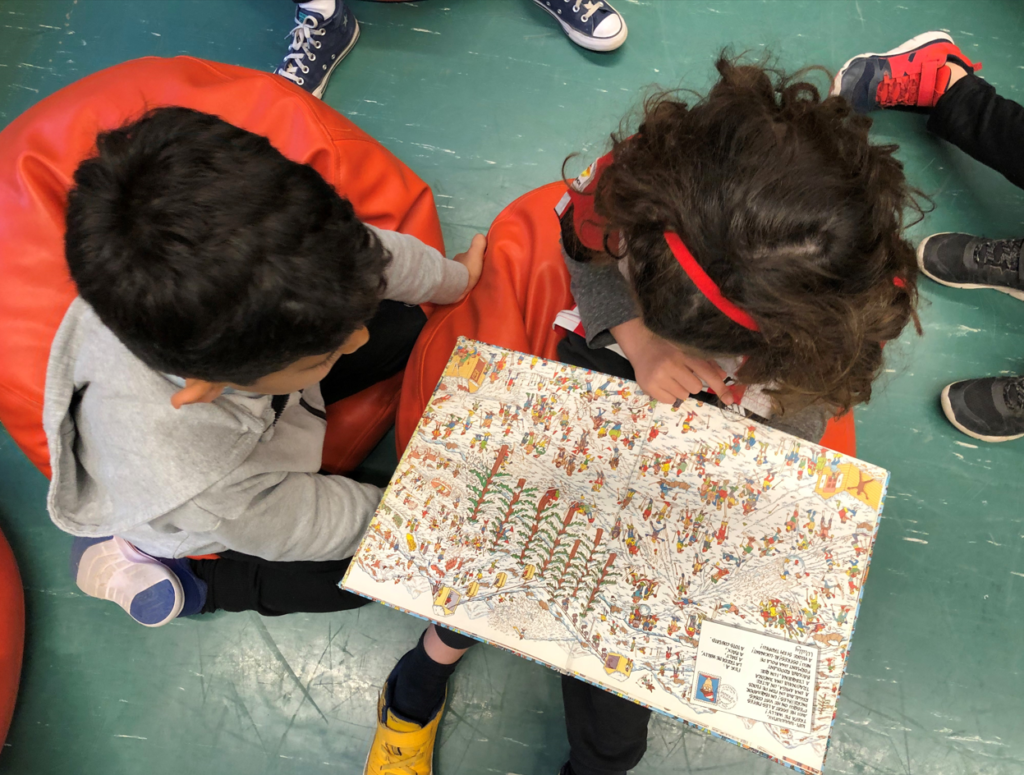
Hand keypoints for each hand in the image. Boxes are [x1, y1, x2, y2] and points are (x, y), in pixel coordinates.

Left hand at [452, 234, 485, 300]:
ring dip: (465, 276)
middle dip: (469, 267)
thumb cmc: (467, 269)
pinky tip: (465, 287)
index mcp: (460, 257)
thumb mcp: (475, 253)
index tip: (480, 262)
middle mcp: (454, 264)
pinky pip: (457, 282)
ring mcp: (451, 275)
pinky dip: (461, 283)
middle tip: (477, 273)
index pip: (468, 255)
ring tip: (472, 282)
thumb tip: (480, 235)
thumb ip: (479, 243)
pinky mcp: (450, 284)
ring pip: (460, 273)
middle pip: (464, 264)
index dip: (474, 257)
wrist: (456, 286)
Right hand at [610, 318, 734, 404]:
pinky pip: (669, 401)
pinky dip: (668, 395)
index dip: (720, 387)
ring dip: (679, 389)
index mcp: (684, 354)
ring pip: (682, 395)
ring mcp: (659, 376)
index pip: (707, 373)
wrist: (640, 346)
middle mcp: (672, 364)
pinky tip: (662, 384)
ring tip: (669, 378)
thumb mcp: (687, 350)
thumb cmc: (667, 348)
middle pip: (695, 387)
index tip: (730, 400)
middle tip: (680, 375)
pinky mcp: (649, 386)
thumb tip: (723, 376)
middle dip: (690, 384)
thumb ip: (706, 362)